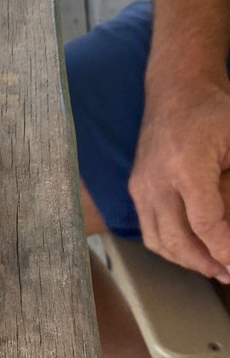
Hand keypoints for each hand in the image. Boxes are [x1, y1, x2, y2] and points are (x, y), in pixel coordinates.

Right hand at [128, 76, 229, 281]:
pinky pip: (148, 228)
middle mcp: (156, 180)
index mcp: (185, 166)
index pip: (204, 224)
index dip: (224, 250)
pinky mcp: (136, 187)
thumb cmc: (213, 112)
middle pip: (177, 239)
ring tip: (212, 266)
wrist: (175, 91)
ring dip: (186, 259)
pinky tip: (191, 249)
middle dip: (206, 262)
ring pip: (158, 240)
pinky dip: (169, 246)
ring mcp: (141, 185)